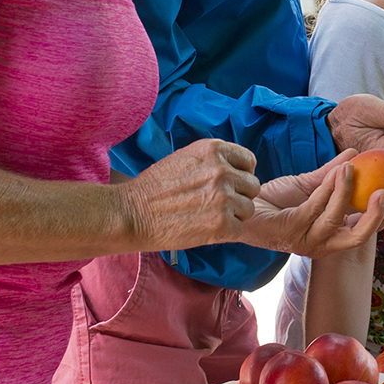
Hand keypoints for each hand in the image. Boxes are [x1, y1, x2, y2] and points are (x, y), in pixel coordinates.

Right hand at [118, 138, 259, 250]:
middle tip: (216, 204)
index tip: (231, 184)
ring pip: (248, 209)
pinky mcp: (222, 224)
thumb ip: (212, 161)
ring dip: (233, 215)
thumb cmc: (153, 188)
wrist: (131, 213)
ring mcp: (224, 197)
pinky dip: (226, 233)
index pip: (249, 160)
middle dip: (239, 196)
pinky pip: (239, 229)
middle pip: (252, 186)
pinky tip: (206, 229)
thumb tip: (235, 170)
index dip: (242, 174)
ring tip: (208, 217)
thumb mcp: (184, 158)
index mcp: (213, 150)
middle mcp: (222, 170)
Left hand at [241, 150, 383, 257]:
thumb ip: (333, 174)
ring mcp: (306, 240)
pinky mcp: (291, 230)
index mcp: (332, 234)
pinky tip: (338, 171)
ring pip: (338, 220)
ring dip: (349, 193)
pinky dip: (329, 188)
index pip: (368, 228)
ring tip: (354, 168)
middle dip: (379, 216)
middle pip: (359, 237)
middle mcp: (322, 244)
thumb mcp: (310, 184)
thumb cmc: (274, 200)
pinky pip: (317, 207)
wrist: (243, 205)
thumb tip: (357, 154)